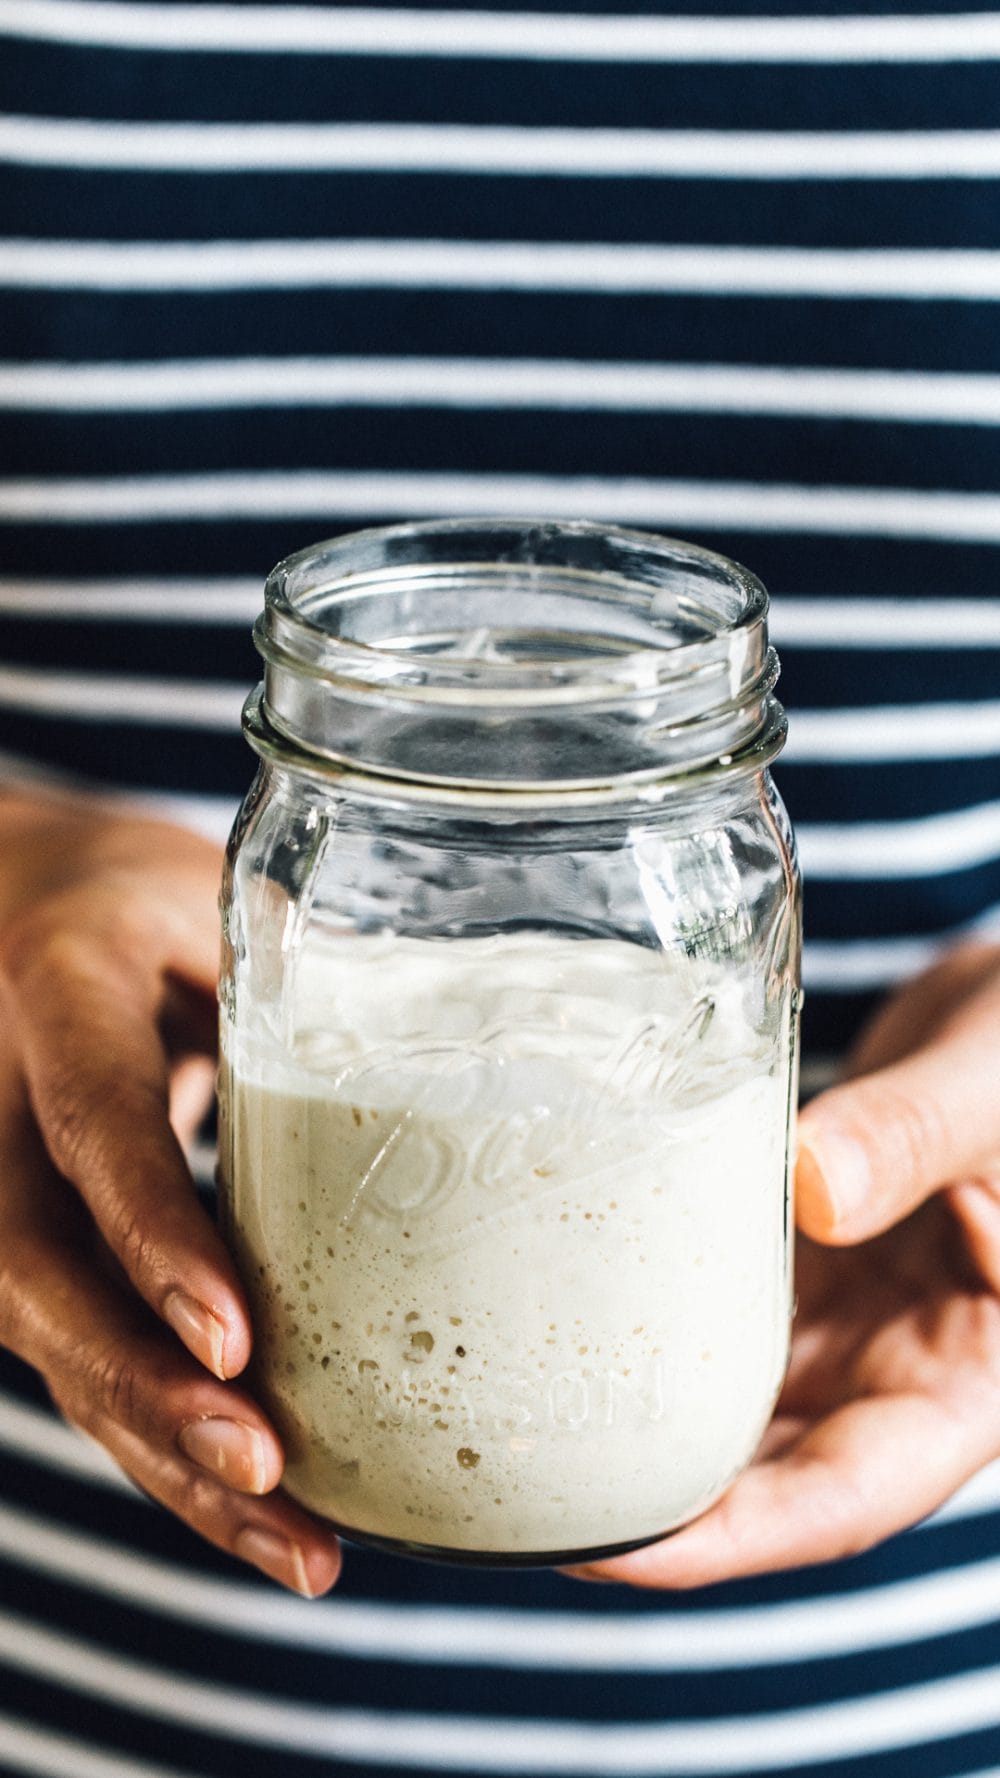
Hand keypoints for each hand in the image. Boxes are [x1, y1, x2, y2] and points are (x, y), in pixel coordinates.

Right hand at [0, 790, 340, 1595]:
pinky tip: (255, 1507)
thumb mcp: (201, 899)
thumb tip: (455, 1042)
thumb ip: (290, 971)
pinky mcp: (33, 1252)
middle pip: (41, 1280)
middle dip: (148, 1392)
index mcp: (58, 1000)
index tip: (234, 1342)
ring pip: (57, 1348)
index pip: (96, 1127)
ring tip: (295, 1548)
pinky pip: (82, 1355)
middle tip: (268, 1470)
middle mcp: (0, 1112)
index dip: (154, 1237)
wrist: (11, 910)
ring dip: (166, 1458)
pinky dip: (163, 1442)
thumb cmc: (131, 902)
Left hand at [567, 941, 999, 1587]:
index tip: (617, 1549)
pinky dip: (648, 1313)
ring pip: (727, 1397)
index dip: (733, 1538)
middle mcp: (896, 1369)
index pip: (844, 1497)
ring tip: (515, 1420)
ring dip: (635, 1416)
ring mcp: (842, 1318)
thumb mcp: (991, 1097)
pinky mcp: (796, 1261)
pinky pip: (714, 1304)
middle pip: (763, 1472)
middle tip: (518, 1493)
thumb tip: (813, 1189)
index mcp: (968, 1381)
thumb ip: (914, 1137)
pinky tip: (564, 1306)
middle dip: (648, 1499)